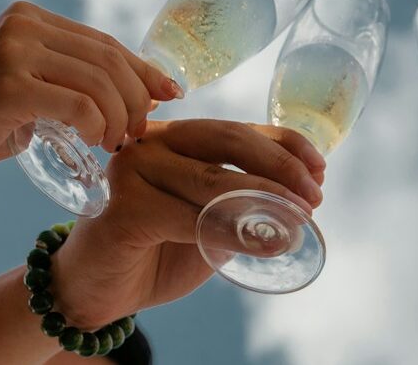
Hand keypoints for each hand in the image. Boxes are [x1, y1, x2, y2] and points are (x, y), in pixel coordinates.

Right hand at [0, 2, 180, 188]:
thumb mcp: (32, 90)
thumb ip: (73, 80)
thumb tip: (144, 91)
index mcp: (29, 17)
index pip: (103, 41)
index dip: (142, 69)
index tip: (170, 93)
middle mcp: (21, 24)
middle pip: (107, 58)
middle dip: (137, 97)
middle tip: (141, 131)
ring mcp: (12, 51)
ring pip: (98, 81)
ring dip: (121, 117)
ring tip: (118, 143)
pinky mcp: (7, 86)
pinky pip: (77, 104)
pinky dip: (98, 125)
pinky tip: (97, 142)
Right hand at [50, 119, 326, 326]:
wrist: (96, 289)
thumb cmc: (155, 250)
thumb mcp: (209, 220)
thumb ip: (243, 203)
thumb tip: (304, 197)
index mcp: (176, 136)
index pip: (239, 129)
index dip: (285, 144)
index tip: (320, 169)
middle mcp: (152, 141)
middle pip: (228, 141)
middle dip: (280, 167)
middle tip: (314, 196)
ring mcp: (133, 170)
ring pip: (212, 181)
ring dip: (265, 202)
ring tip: (298, 222)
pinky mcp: (123, 207)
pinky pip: (189, 218)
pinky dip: (233, 232)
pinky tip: (265, 244)